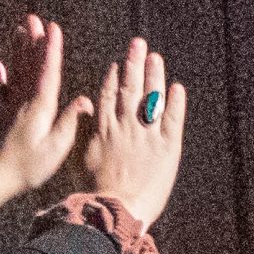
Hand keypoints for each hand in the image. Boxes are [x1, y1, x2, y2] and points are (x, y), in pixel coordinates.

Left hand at [0, 15, 92, 192]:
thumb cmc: (29, 166)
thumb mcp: (57, 148)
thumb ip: (70, 121)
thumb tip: (84, 99)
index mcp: (40, 107)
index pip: (48, 72)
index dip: (51, 49)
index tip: (54, 28)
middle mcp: (23, 102)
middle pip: (30, 66)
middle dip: (34, 41)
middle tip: (34, 18)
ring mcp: (8, 107)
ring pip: (15, 73)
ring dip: (18, 51)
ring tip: (20, 30)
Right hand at [84, 37, 188, 226]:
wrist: (115, 211)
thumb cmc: (93, 191)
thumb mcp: (76, 158)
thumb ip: (81, 130)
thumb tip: (82, 105)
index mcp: (103, 129)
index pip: (108, 94)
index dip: (114, 76)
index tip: (118, 61)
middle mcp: (126, 126)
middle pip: (130, 88)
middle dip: (134, 64)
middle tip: (139, 43)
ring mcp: (147, 135)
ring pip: (150, 98)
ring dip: (154, 76)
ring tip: (155, 57)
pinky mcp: (168, 147)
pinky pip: (172, 119)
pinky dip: (175, 102)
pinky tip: (177, 87)